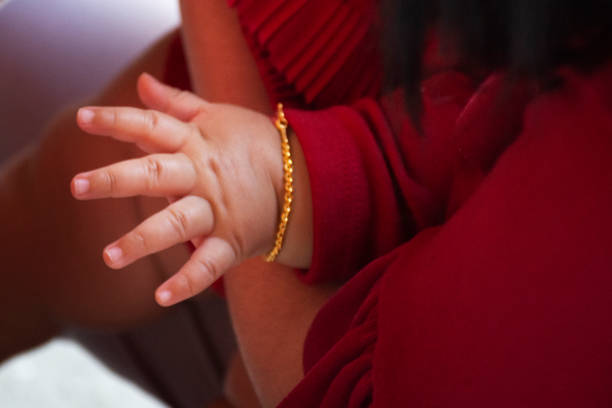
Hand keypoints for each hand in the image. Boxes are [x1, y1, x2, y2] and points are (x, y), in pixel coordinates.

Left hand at [71, 73, 283, 306]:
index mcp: (197, 142)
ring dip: (143, 239)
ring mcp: (217, 210)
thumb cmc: (254, 145)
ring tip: (109, 257)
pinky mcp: (233, 241)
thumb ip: (177, 104)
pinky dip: (188, 282)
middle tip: (77, 186)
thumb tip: (142, 82)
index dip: (119, 121)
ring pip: (176, 223)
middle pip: (156, 173)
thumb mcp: (218, 117)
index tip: (85, 120)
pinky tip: (162, 298)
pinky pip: (209, 263)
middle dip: (116, 179)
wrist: (304, 180)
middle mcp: (202, 175)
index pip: (153, 126)